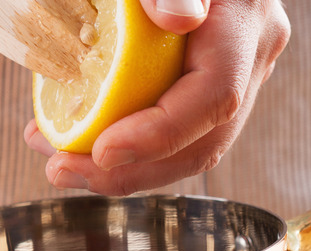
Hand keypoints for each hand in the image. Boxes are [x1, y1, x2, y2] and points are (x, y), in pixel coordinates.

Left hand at [25, 0, 290, 195]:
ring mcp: (233, 80)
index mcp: (246, 23)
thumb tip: (178, 19)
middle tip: (59, 169)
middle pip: (201, 142)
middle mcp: (251, 60)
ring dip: (119, 171)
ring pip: (185, 151)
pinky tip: (76, 143)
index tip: (100, 150)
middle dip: (128, 171)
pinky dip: (125, 151)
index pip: (215, 96)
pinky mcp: (204, 93)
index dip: (159, 134)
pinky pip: (171, 137)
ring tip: (58, 162)